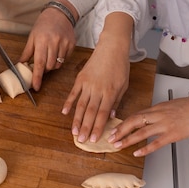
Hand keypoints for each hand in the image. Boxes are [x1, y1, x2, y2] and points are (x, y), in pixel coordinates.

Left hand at [19, 0, 76, 90]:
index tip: (35, 86)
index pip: (39, 62)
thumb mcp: (32, 36)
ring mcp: (64, 43)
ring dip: (52, 65)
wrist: (59, 14)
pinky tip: (58, 50)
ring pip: (58, 64)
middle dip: (45, 69)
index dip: (37, 76)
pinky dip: (60, 59)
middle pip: (49, 66)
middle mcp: (54, 42)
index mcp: (42, 40)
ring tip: (50, 55)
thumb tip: (20, 65)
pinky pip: (65, 59)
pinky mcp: (72, 44)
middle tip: (42, 63)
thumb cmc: (43, 25)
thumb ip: (27, 52)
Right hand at [62, 12, 132, 142]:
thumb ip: (116, 101)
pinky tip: (65, 113)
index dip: (98, 127)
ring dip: (76, 120)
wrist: (112, 47)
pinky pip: (73, 93)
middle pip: (90, 112)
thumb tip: (111, 117)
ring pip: (80, 105)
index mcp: (110, 92)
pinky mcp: (80, 78)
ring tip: (74, 132)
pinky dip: (68, 103)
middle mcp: (98, 90)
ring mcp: (88, 84)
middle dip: (86, 128)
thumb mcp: (124, 85)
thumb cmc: (120, 66)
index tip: (94, 139)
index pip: (102, 113)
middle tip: (81, 140)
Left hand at [108, 85, 188, 156]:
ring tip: (117, 146)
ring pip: (141, 132)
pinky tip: (137, 153)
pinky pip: (156, 142)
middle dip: (120, 131)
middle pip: (134, 121)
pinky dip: (145, 148)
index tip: (114, 129)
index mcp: (160, 107)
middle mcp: (160, 114)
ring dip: (127, 139)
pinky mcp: (175, 133)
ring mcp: (167, 123)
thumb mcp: (176, 106)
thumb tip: (155, 121)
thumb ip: (164, 113)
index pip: (137, 115)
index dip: (124, 123)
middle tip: (110, 138)